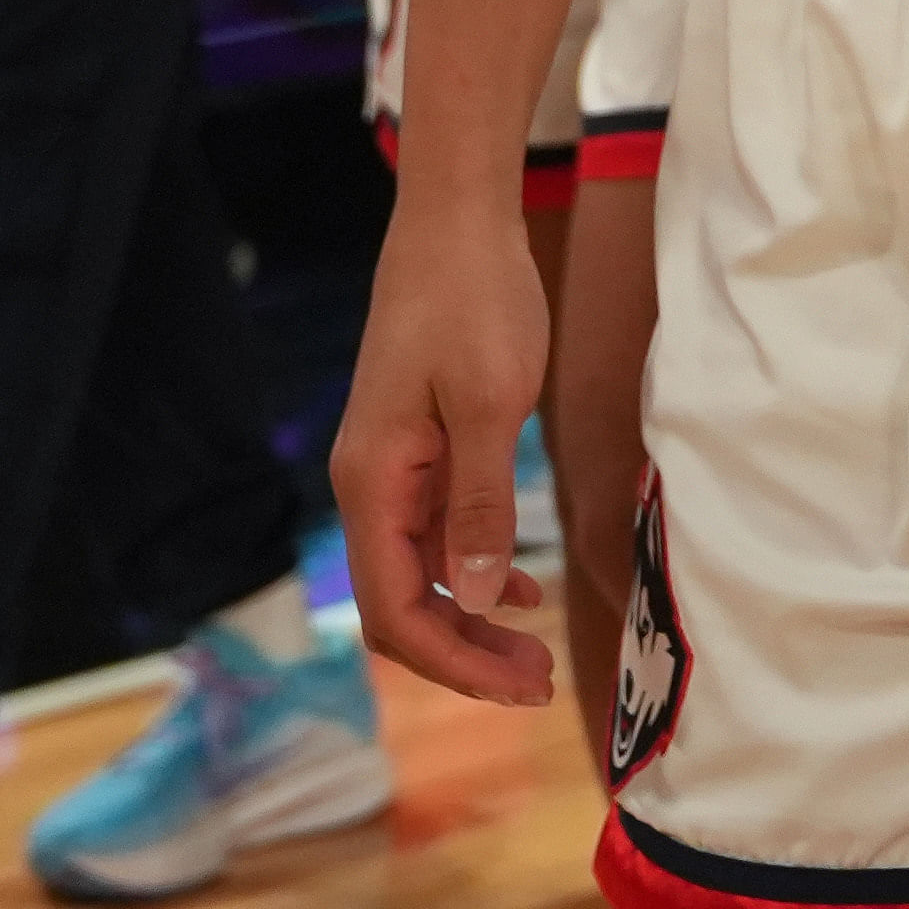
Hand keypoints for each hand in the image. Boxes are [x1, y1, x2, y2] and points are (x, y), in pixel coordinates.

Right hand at [330, 188, 557, 703]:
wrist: (458, 223)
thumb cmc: (475, 301)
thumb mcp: (488, 404)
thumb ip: (481, 503)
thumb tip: (477, 597)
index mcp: (373, 483)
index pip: (393, 610)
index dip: (451, 661)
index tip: (519, 685)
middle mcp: (370, 486)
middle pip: (402, 604)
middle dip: (463, 654)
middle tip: (538, 683)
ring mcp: (394, 469)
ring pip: (422, 573)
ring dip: (473, 618)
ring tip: (536, 653)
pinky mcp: (423, 449)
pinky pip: (439, 533)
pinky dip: (476, 568)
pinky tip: (520, 587)